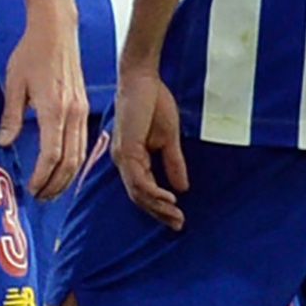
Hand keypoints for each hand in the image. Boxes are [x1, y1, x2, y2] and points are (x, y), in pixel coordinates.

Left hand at [1, 14, 89, 201]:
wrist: (56, 31)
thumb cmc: (32, 53)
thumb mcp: (14, 84)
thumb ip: (11, 116)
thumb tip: (3, 143)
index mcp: (54, 108)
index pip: (52, 154)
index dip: (42, 176)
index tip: (30, 189)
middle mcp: (73, 113)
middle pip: (69, 160)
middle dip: (56, 184)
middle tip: (40, 198)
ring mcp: (82, 111)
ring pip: (80, 154)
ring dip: (67, 176)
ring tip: (51, 190)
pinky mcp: (84, 107)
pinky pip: (82, 142)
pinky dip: (74, 161)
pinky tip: (63, 169)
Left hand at [111, 58, 188, 230]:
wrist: (143, 79)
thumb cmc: (154, 103)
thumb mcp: (168, 138)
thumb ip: (173, 163)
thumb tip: (181, 188)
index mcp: (132, 158)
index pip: (143, 190)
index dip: (159, 206)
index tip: (177, 219)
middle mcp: (124, 160)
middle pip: (139, 196)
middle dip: (159, 213)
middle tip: (178, 226)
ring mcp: (123, 156)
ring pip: (138, 191)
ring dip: (158, 206)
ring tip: (176, 217)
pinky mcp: (127, 149)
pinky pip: (138, 178)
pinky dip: (153, 191)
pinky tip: (169, 198)